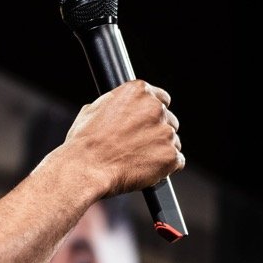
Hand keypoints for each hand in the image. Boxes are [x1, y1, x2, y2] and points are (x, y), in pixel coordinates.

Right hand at [62, 79, 184, 197]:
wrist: (85, 169)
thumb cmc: (85, 143)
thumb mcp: (94, 110)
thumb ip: (116, 104)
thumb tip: (120, 108)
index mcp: (138, 91)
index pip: (161, 98)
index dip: (153, 114)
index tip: (148, 124)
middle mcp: (155, 108)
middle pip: (169, 120)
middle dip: (157, 132)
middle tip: (140, 146)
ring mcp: (165, 132)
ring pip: (173, 141)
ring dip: (161, 150)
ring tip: (139, 160)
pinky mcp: (170, 156)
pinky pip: (177, 161)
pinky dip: (166, 167)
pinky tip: (148, 170)